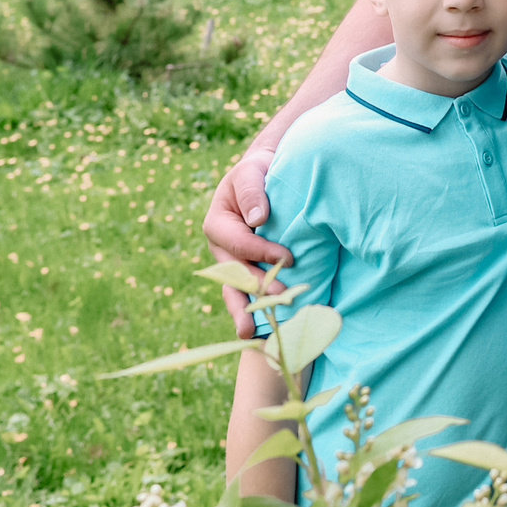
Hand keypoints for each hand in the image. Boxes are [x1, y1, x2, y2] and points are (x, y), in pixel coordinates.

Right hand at [205, 149, 290, 337]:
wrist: (266, 177)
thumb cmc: (258, 172)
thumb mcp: (251, 172)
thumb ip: (252, 192)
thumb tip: (258, 219)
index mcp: (217, 225)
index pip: (239, 244)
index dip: (262, 252)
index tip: (289, 257)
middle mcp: (221, 250)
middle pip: (234, 275)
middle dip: (256, 290)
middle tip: (280, 301)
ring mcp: (233, 264)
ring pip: (237, 291)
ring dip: (246, 311)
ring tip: (250, 334)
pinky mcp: (249, 271)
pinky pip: (250, 293)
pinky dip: (257, 309)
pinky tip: (265, 329)